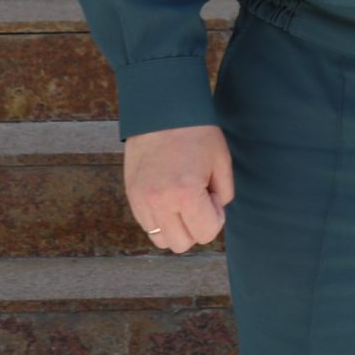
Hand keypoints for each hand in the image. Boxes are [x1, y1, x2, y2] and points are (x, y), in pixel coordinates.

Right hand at [124, 124, 233, 254]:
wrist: (161, 110)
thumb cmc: (196, 133)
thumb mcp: (221, 162)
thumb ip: (223, 195)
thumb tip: (212, 213)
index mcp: (184, 194)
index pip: (206, 233)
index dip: (215, 216)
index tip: (212, 193)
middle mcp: (158, 203)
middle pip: (181, 243)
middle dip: (196, 226)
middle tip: (199, 198)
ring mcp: (140, 202)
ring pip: (161, 239)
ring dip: (176, 227)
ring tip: (182, 199)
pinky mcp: (131, 196)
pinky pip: (148, 225)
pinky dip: (161, 218)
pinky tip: (168, 195)